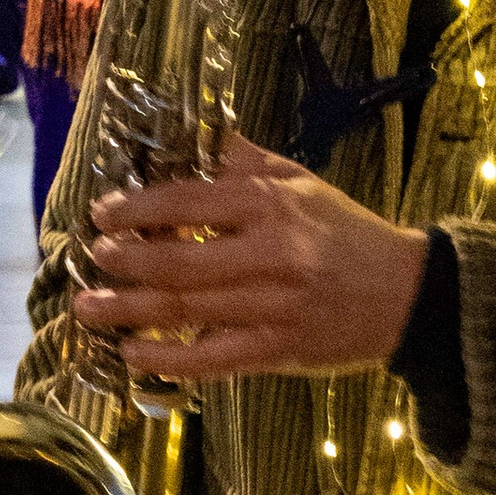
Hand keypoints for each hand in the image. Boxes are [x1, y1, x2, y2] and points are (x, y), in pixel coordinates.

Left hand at [76, 133, 428, 382]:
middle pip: (179, 261)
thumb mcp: (300, 182)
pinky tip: (134, 355)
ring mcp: (274, 306)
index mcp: (273, 206)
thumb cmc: (346, 233)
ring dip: (129, 311)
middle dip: (125, 261)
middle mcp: (271, 255)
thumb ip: (243, 163)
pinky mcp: (278, 350)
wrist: (406, 294)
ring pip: (187, 311)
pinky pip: (213, 360)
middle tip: (93, 260)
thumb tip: (188, 134)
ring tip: (89, 307)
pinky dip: (169, 360)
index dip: (137, 209)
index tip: (102, 215)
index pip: (188, 202)